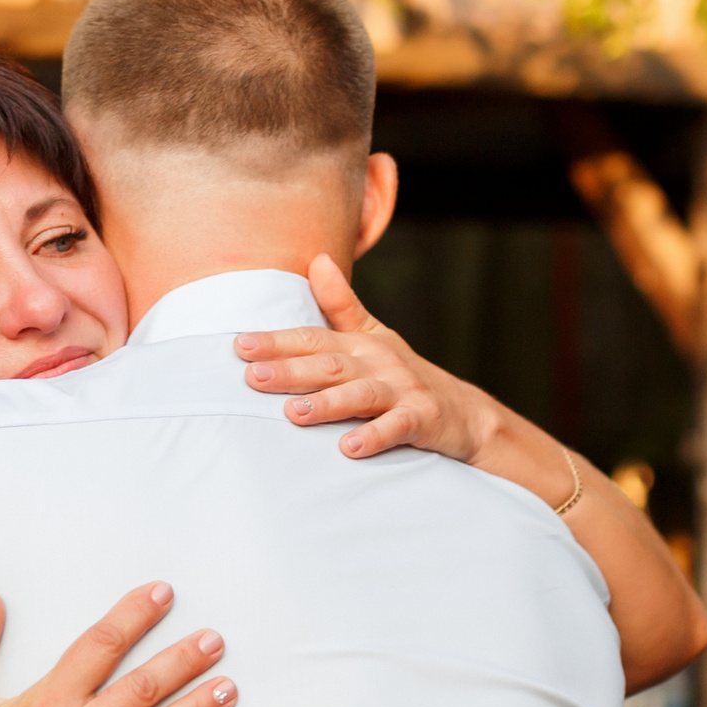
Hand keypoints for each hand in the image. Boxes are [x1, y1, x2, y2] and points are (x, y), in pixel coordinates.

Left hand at [234, 254, 505, 462]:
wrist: (465, 413)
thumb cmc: (403, 374)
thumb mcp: (373, 335)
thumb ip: (341, 304)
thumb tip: (317, 259)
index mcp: (360, 344)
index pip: (313, 339)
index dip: (278, 342)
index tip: (240, 345)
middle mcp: (378, 363)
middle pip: (329, 366)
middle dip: (290, 370)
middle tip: (253, 377)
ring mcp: (402, 390)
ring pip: (360, 395)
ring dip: (327, 404)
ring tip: (293, 413)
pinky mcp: (422, 419)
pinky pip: (397, 427)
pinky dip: (374, 436)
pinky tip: (348, 447)